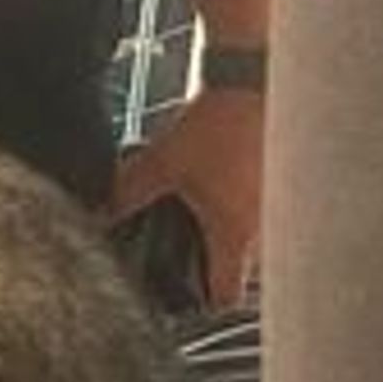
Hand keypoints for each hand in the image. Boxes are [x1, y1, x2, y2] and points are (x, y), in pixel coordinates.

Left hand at [112, 88, 263, 308]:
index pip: (228, 295)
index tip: (187, 301)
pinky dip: (248, 210)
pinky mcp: (284, 179)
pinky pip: (268, 210)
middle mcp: (266, 227)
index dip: (204, 305)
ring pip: (258, 241)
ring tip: (204, 223)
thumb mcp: (160, 163)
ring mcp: (281, 204)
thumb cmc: (214, 123)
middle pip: (244, 272)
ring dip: (234, 239)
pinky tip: (224, 192)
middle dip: (216, 270)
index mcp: (235, 233)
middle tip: (189, 261)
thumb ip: (127, 195)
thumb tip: (99, 215)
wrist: (254, 76)